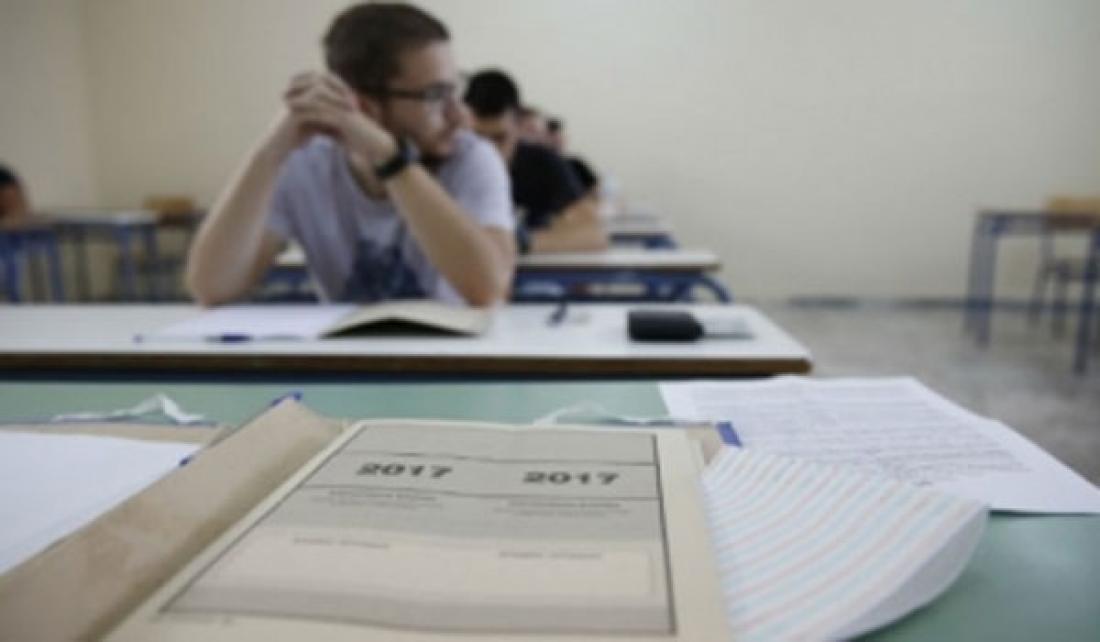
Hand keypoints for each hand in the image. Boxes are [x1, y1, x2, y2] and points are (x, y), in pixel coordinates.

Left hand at [281, 71, 396, 163]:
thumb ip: (328, 127)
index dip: (302, 90)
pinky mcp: (344, 116)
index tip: (287, 95)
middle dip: (297, 91)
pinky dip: (308, 111)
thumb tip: (315, 128)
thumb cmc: (360, 141)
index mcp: (340, 100)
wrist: (375, 148)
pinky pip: (323, 111)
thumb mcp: (340, 131)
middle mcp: (341, 100)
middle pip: (315, 89)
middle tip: (281, 95)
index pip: (317, 90)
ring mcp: (343, 107)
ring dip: (300, 100)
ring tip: (285, 103)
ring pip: (317, 98)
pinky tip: (297, 114)